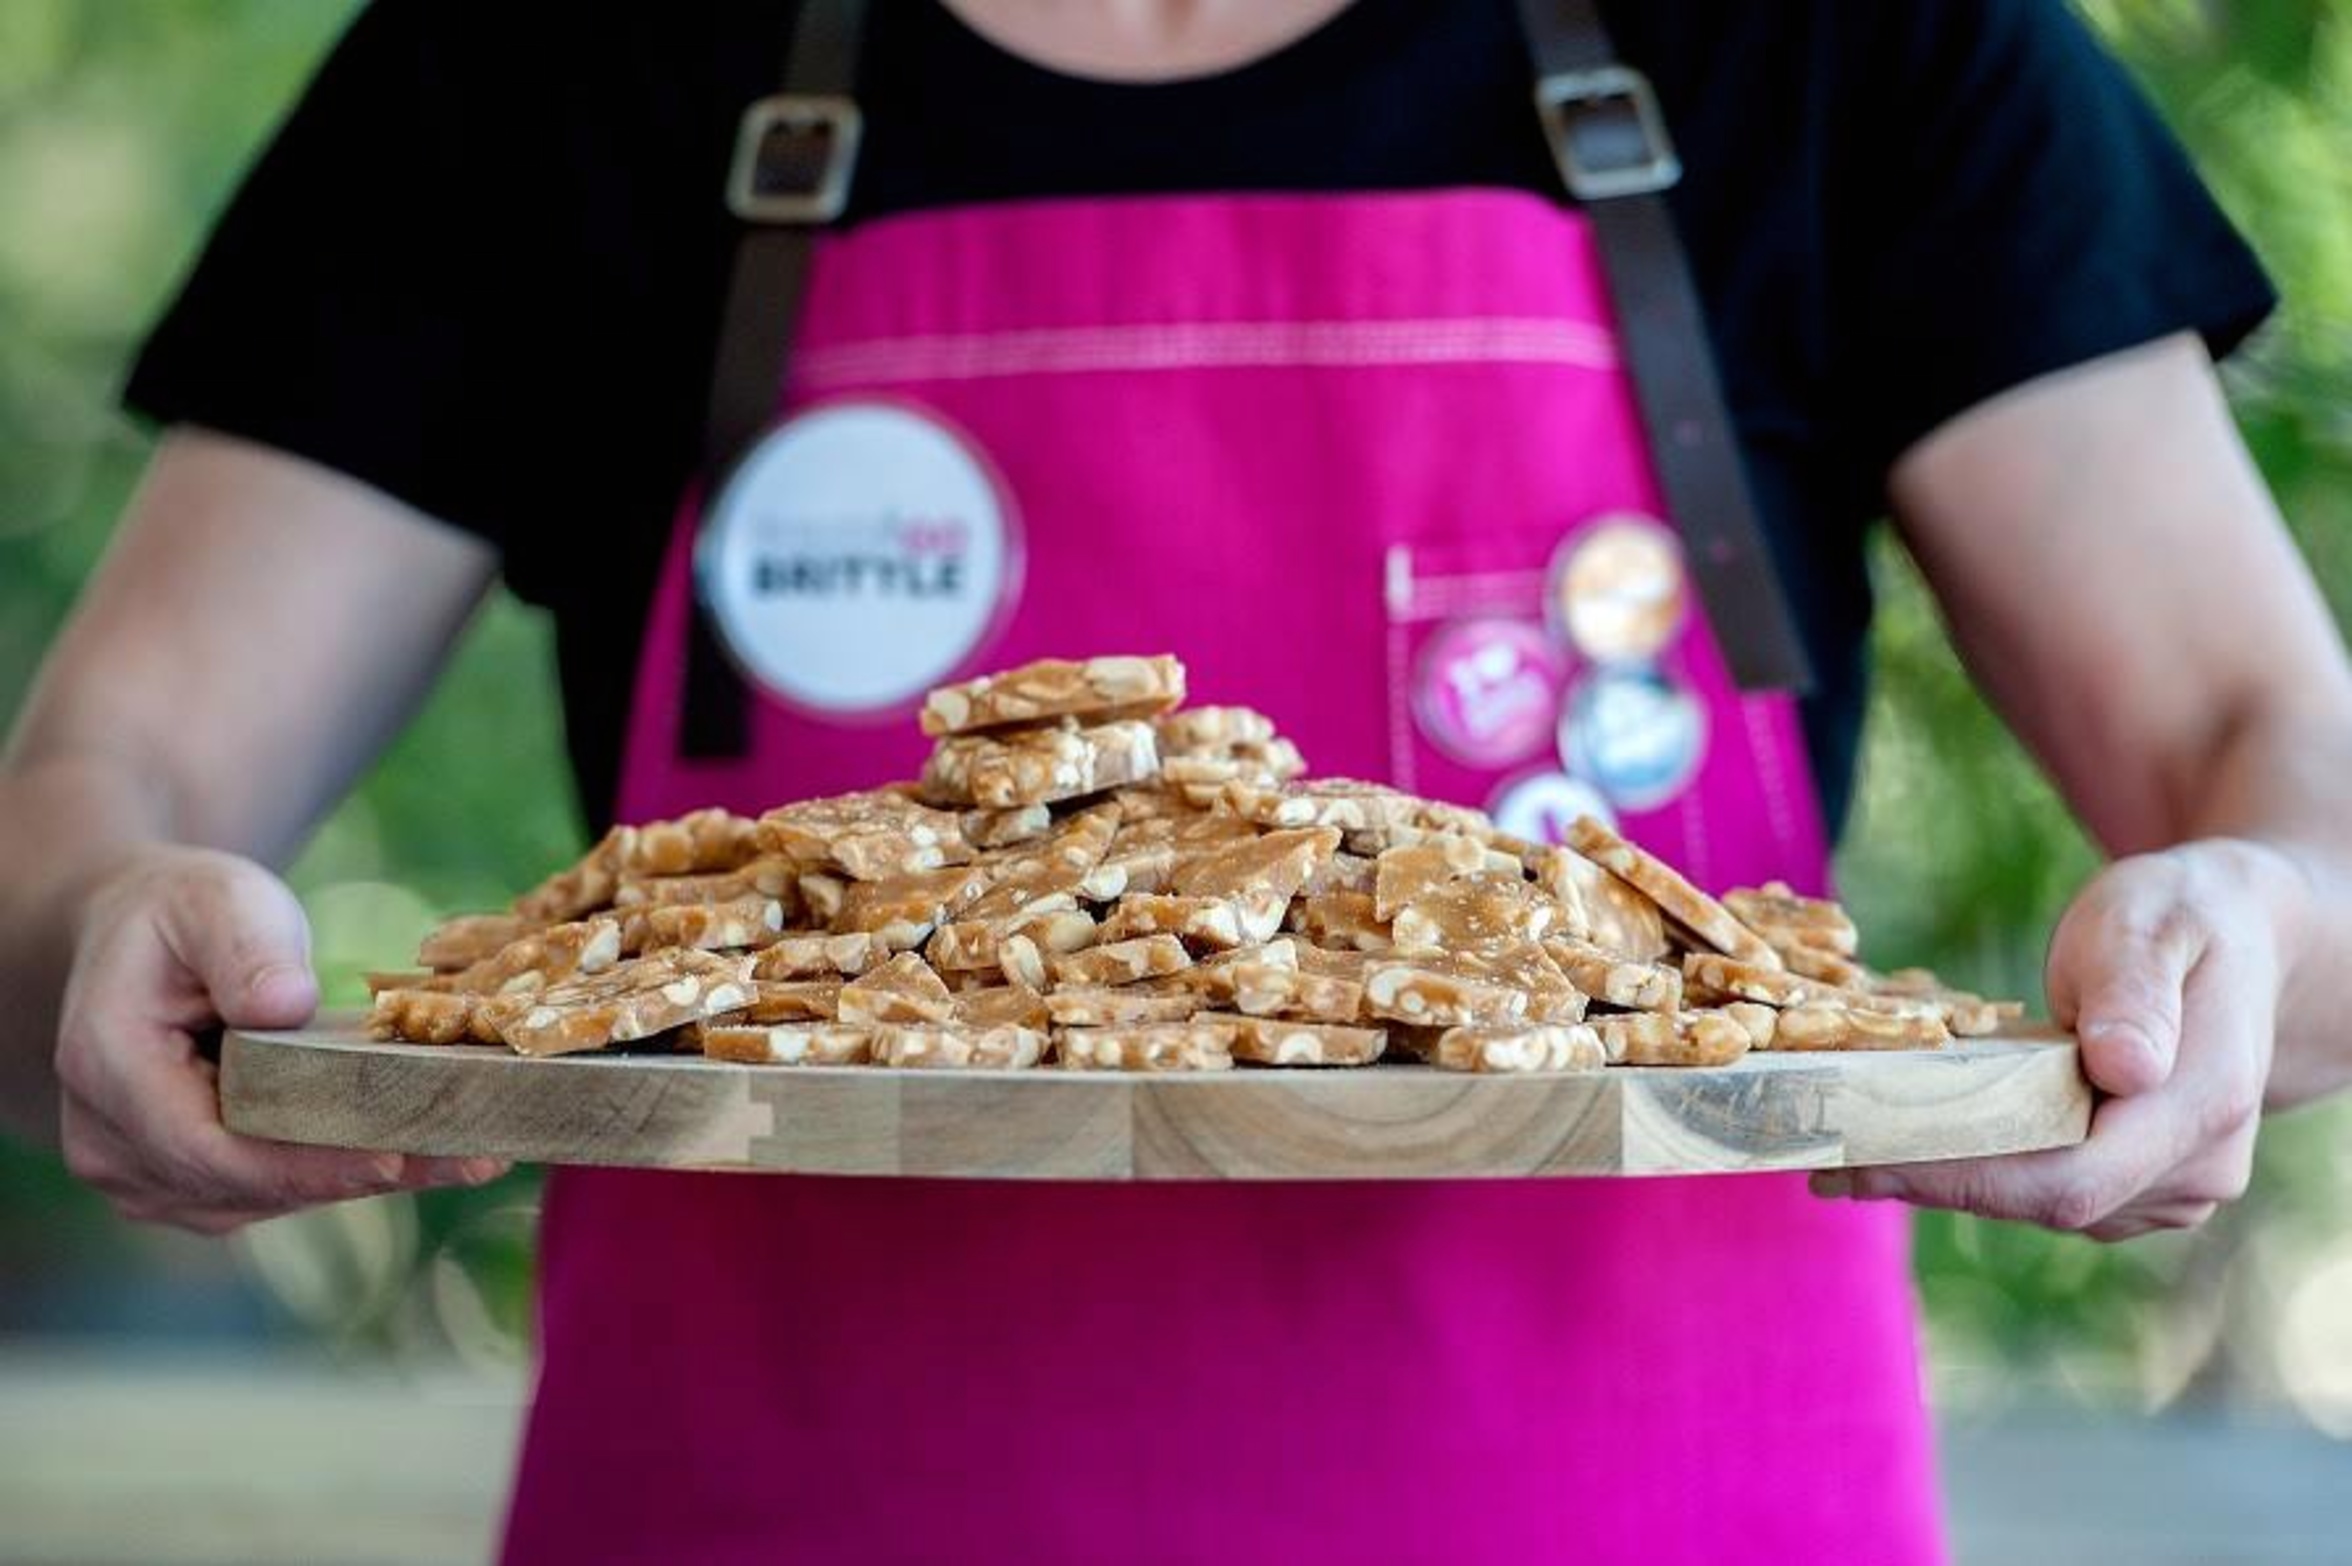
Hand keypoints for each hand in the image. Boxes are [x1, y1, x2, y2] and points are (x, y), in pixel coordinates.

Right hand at [54, 846, 505, 1233]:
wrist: (134, 936)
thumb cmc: (178, 912)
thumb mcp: (214, 899)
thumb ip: (245, 948)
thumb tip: (284, 1004)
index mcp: (107, 1068)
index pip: (209, 1146)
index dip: (305, 1162)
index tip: (396, 1158)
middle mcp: (110, 1141)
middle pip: (247, 1183)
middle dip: (362, 1173)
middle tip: (475, 1156)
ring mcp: (142, 1172)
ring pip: (265, 1197)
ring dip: (367, 1180)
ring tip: (470, 1154)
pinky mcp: (184, 1180)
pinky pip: (268, 1190)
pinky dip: (342, 1172)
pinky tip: (426, 1152)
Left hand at [1814, 839, 2297, 1240]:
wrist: (2240, 941)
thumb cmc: (2181, 918)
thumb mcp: (2152, 922)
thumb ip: (2136, 990)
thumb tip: (2124, 1068)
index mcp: (2199, 1105)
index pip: (2067, 1176)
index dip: (1961, 1176)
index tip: (1861, 1159)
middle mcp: (2195, 1168)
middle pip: (2044, 1202)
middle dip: (1927, 1181)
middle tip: (1820, 1160)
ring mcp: (2170, 1189)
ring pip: (2038, 1204)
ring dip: (1941, 1181)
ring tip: (1839, 1152)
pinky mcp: (2137, 1189)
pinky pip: (2045, 1191)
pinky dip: (1973, 1169)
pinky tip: (1902, 1143)